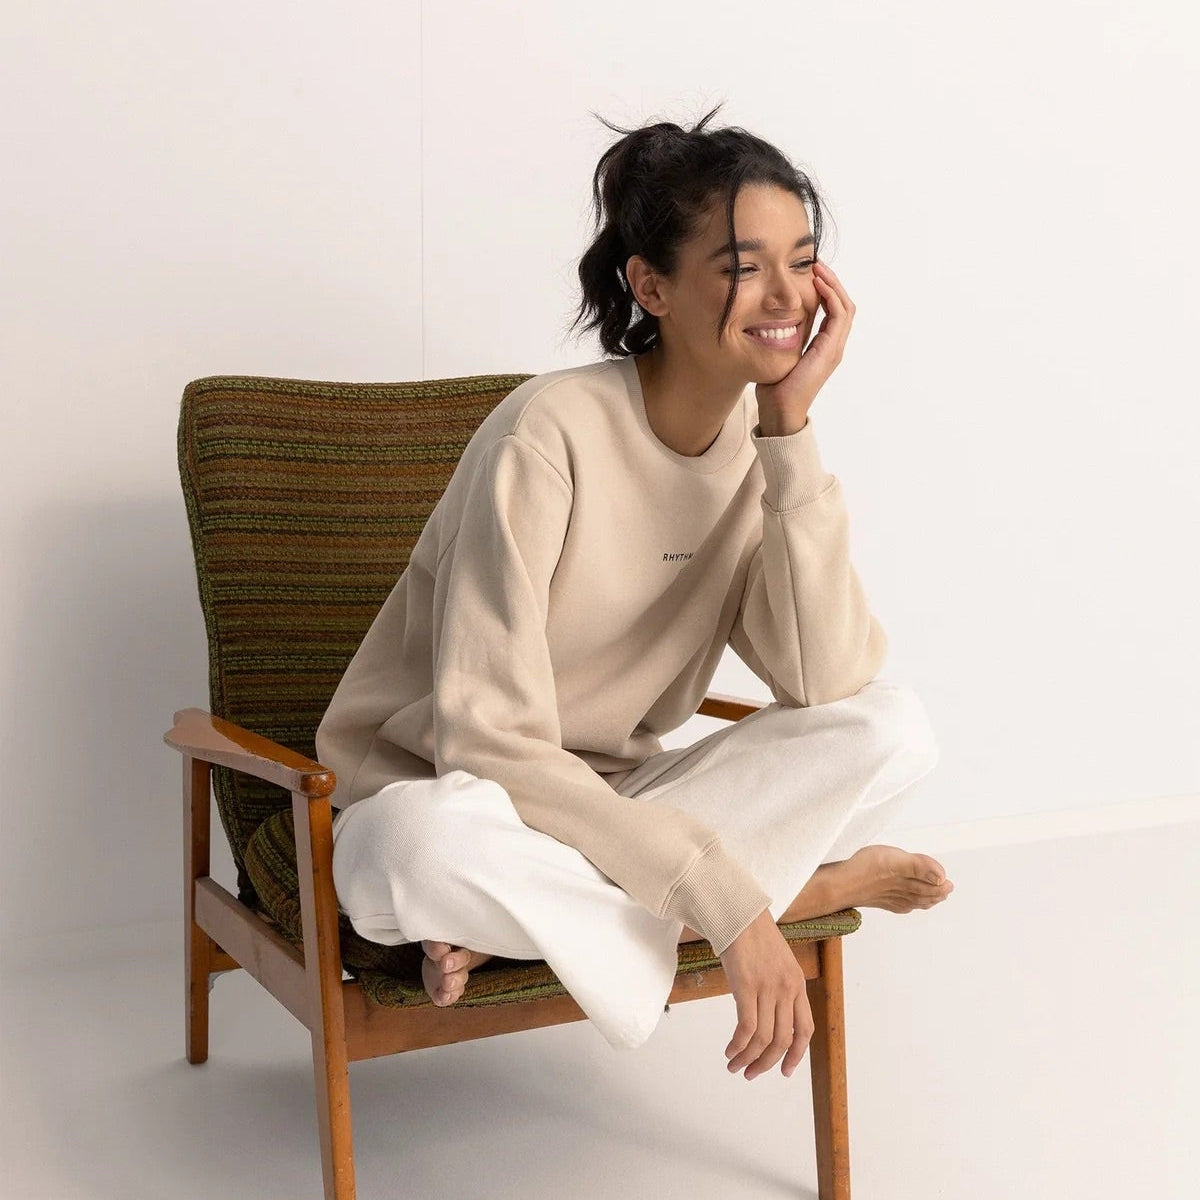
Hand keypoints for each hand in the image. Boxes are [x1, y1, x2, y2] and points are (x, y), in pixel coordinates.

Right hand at [718, 908, 814, 1080]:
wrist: (738, 911)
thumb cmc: (752, 934)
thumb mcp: (776, 962)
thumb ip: (777, 987)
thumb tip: (766, 1016)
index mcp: (798, 983)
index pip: (805, 1030)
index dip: (796, 1055)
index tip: (785, 1072)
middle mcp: (787, 989)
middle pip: (782, 1040)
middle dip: (766, 1064)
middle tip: (750, 1074)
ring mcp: (768, 988)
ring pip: (763, 1039)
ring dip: (748, 1059)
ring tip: (734, 1066)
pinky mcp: (746, 986)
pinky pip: (746, 1028)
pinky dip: (738, 1046)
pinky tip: (729, 1051)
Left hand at [755, 259, 855, 433]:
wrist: (780, 409)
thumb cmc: (775, 385)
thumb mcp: (779, 352)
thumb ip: (782, 336)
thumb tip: (768, 319)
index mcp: (824, 345)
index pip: (833, 309)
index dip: (825, 288)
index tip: (810, 271)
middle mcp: (833, 345)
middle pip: (843, 304)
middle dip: (831, 281)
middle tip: (816, 262)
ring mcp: (834, 348)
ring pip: (845, 306)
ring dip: (833, 284)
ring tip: (818, 267)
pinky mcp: (830, 350)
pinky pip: (839, 315)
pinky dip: (831, 296)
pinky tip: (817, 284)